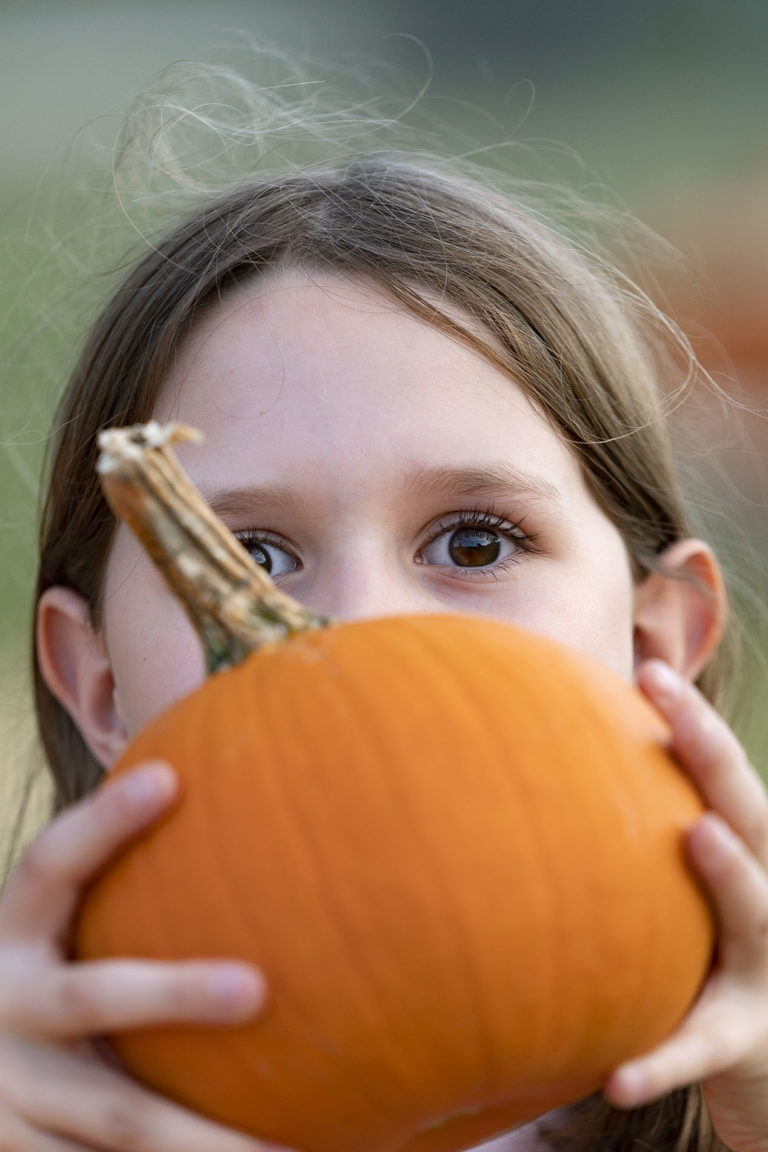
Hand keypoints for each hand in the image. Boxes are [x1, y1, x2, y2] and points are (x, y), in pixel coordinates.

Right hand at [0, 761, 292, 1151]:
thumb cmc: (30, 970)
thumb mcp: (43, 922)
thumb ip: (103, 871)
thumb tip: (198, 782)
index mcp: (10, 931)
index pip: (51, 863)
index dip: (103, 822)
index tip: (169, 780)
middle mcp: (2, 1007)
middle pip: (92, 998)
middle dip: (173, 993)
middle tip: (257, 986)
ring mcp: (4, 1099)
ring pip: (117, 1118)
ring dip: (202, 1139)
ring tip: (290, 1148)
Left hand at [604, 660, 767, 1151]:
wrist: (767, 1055)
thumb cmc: (711, 947)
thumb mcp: (693, 883)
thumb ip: (643, 830)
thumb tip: (555, 766)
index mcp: (746, 853)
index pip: (721, 775)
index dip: (692, 719)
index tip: (646, 669)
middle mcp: (767, 897)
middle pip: (749, 816)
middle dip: (713, 755)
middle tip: (670, 703)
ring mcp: (763, 969)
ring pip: (755, 913)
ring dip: (733, 873)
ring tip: (699, 834)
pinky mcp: (742, 1042)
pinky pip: (700, 1049)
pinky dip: (663, 1061)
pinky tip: (616, 1080)